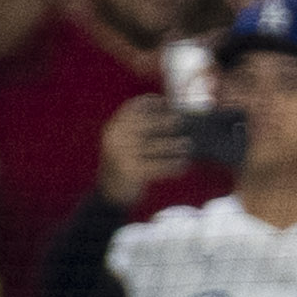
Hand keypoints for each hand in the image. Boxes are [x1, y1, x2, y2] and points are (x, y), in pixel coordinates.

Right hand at [97, 92, 192, 206]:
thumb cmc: (121, 165)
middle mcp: (115, 140)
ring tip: (187, 144)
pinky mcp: (132, 172)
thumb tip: (168, 116)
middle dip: (164, 122)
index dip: (148, 103)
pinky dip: (172, 165)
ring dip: (173, 145)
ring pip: (155, 147)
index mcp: (112, 130)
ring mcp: (123, 156)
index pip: (131, 109)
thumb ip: (135, 130)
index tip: (165, 101)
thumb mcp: (120, 143)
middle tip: (180, 120)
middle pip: (145, 125)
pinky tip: (182, 164)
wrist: (108, 195)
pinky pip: (158, 166)